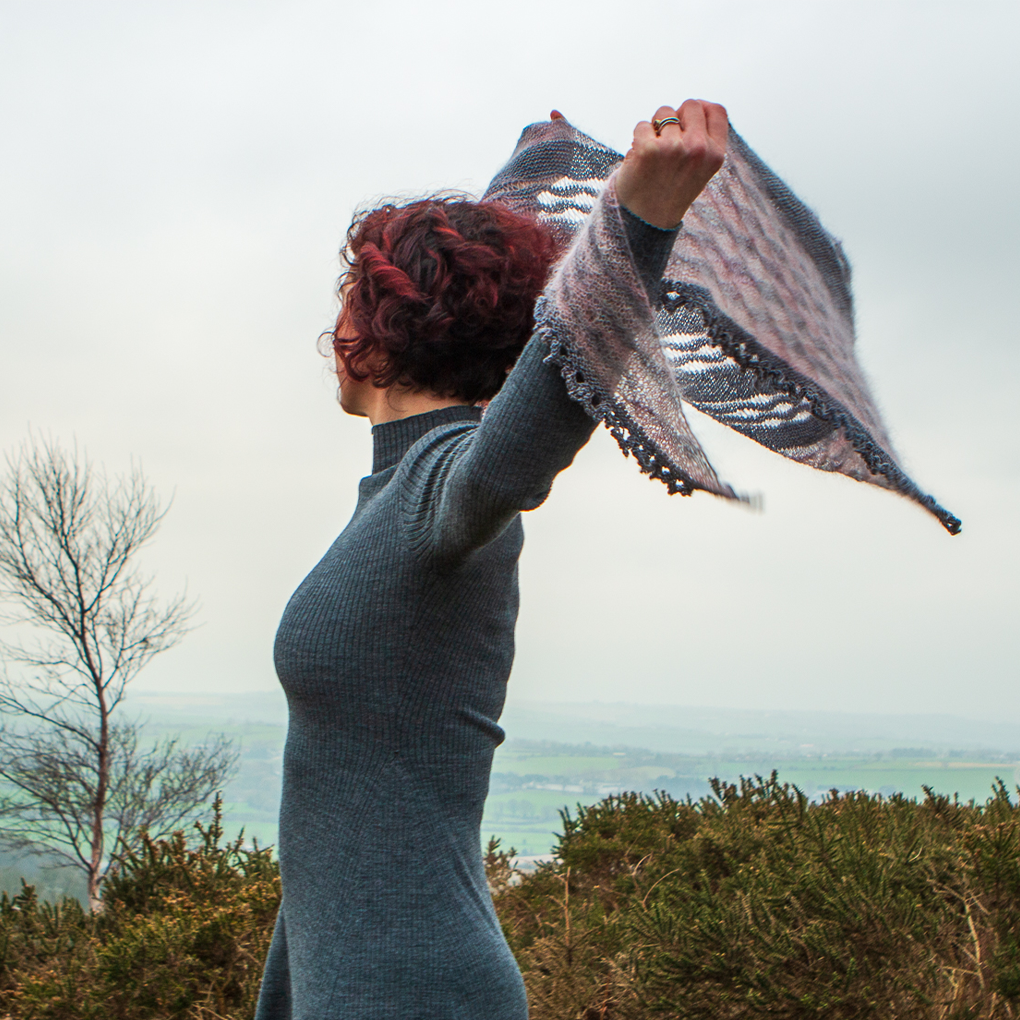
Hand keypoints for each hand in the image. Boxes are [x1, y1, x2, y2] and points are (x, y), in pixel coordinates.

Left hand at [614, 100, 727, 228]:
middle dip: (677, 117)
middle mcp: (698, 149)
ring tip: (654, 154)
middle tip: (667, 140)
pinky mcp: (648, 149)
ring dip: (655, 128)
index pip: (717, 111)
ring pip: (664, 112)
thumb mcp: (699, 169)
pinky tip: (640, 160)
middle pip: (690, 105)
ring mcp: (673, 148)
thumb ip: (703, 140)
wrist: (645, 222)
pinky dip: (638, 139)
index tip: (687, 118)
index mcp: (715, 155)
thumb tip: (694, 106)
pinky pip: (641, 126)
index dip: (701, 109)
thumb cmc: (669, 192)